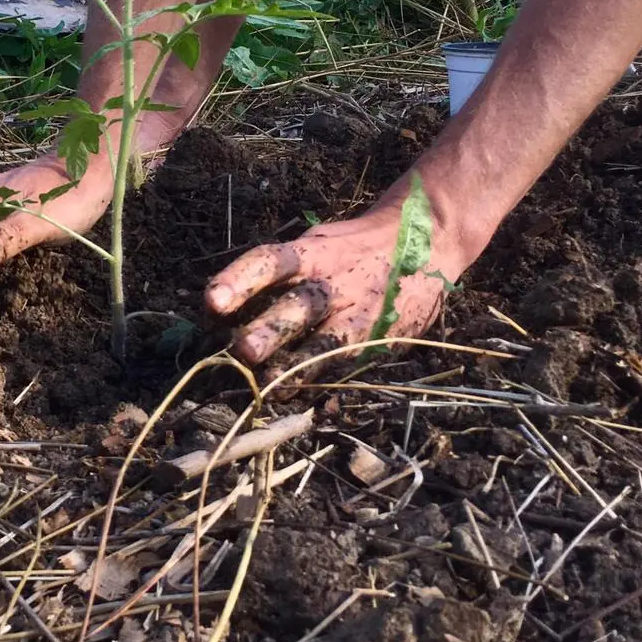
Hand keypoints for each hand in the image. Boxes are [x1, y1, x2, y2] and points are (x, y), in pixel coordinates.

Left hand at [202, 201, 467, 373]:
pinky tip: (308, 404)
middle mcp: (335, 284)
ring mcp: (360, 314)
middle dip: (271, 330)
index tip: (212, 301)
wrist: (429, 238)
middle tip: (242, 351)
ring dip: (298, 366)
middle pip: (299, 306)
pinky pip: (352, 366)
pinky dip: (328, 387)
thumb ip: (278, 274)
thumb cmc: (352, 248)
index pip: (271, 262)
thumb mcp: (318, 245)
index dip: (240, 280)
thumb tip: (216, 311)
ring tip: (270, 386)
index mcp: (313, 254)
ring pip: (327, 343)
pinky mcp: (381, 339)